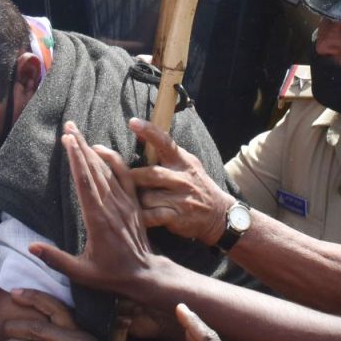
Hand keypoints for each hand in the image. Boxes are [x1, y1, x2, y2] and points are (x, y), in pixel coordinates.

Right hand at [30, 121, 161, 295]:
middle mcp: (111, 206)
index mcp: (97, 220)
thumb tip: (31, 248)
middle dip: (80, 146)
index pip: (84, 183)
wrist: (146, 275)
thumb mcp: (81, 273)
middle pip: (93, 169)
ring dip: (92, 149)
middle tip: (68, 126)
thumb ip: (56, 259)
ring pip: (107, 169)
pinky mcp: (133, 203)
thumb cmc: (112, 275)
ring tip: (79, 133)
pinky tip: (102, 149)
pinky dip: (114, 160)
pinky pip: (124, 175)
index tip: (67, 140)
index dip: (75, 159)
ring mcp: (124, 203)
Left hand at [129, 118, 237, 244]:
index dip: (149, 131)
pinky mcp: (177, 217)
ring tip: (135, 201)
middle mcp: (182, 178)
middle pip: (150, 174)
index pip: (165, 142)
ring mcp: (181, 199)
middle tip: (121, 180)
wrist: (218, 213)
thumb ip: (165, 151)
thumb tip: (139, 133)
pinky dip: (141, 217)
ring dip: (137, 199)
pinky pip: (150, 216)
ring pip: (146, 197)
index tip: (133, 122)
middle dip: (132, 177)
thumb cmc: (196, 184)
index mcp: (182, 161)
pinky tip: (139, 216)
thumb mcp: (186, 163)